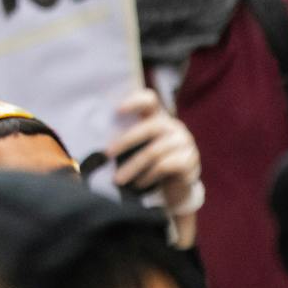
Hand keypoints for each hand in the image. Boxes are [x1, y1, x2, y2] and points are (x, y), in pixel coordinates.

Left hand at [108, 89, 202, 246]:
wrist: (178, 187)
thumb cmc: (152, 163)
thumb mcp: (142, 147)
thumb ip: (128, 138)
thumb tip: (98, 144)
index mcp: (160, 117)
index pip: (150, 100)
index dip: (135, 101)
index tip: (117, 110)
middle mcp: (174, 126)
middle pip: (150, 127)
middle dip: (126, 141)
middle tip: (107, 154)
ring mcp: (184, 143)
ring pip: (154, 152)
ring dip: (133, 167)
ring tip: (119, 180)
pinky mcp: (189, 161)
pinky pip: (164, 166)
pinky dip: (148, 176)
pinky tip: (139, 184)